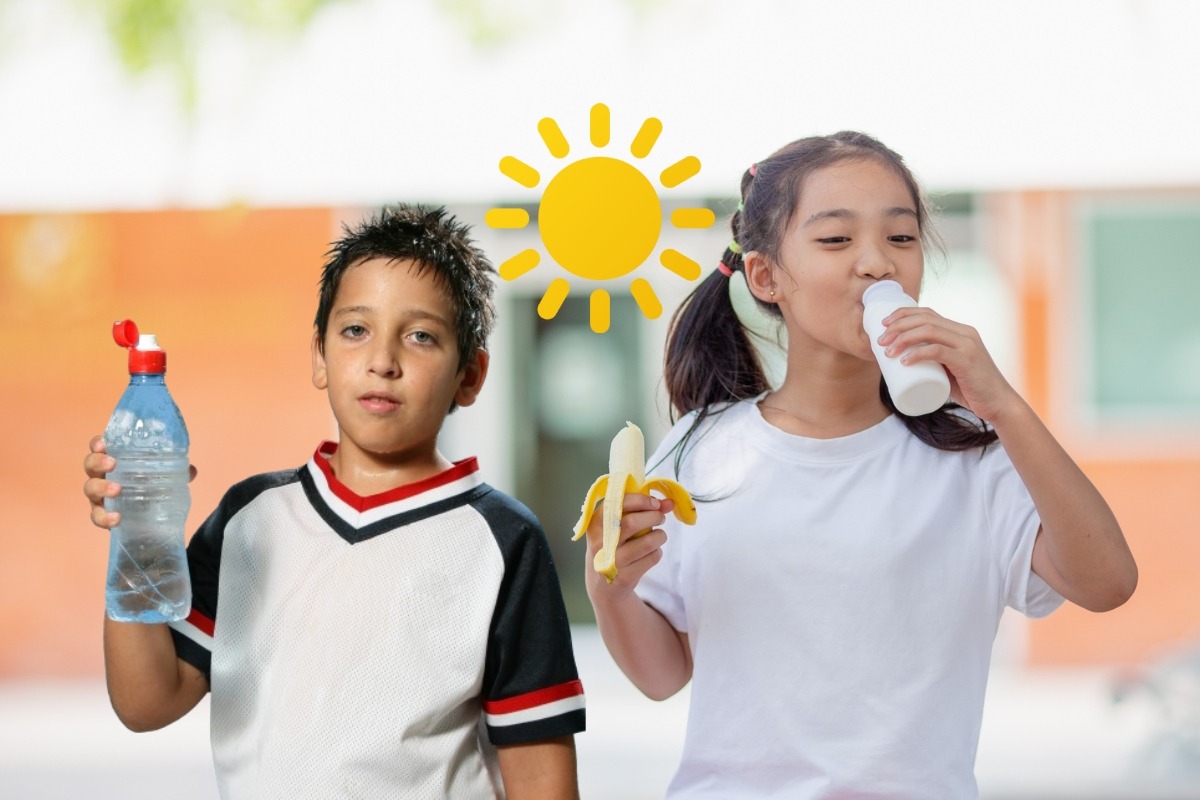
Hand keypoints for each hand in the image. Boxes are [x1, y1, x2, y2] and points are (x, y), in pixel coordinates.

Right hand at [84, 436, 196, 529]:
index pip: (99, 447)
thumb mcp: (164, 476)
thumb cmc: (150, 488)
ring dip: (101, 487)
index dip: (97, 443)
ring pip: (89, 489)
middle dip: (97, 462)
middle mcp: (102, 476)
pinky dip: (104, 517)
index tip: (103, 444)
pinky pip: (97, 516)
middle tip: (112, 464)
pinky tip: (116, 518)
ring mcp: (99, 496)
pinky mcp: (102, 515)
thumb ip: (176, 471)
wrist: (149, 522)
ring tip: (117, 489)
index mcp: (114, 461)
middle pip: (90, 465)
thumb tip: (191, 470)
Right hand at [582, 492, 672, 600]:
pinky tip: (650, 553)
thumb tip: (669, 502)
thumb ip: (640, 510)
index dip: (640, 500)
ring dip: (660, 536)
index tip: (655, 503)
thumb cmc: (613, 548)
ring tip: (658, 536)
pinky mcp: (625, 577)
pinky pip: (652, 558)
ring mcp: (612, 562)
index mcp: (595, 524)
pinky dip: (657, 552)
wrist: (603, 587)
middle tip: (660, 518)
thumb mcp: (617, 528)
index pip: (617, 504)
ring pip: (647, 542)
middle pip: (632, 522)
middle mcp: (600, 542)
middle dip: (654, 517)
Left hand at [876, 306, 1021, 422]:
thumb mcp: (951, 369)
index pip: (928, 313)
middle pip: (925, 319)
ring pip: (929, 331)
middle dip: (897, 325)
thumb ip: (935, 362)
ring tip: (887, 351)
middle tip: (880, 340)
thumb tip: (905, 362)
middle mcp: (964, 333)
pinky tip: (904, 361)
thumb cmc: (971, 389)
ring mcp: (967, 345)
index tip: (884, 324)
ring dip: (903, 338)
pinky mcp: (967, 360)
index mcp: (960, 331)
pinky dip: (918, 353)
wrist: (998, 404)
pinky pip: (938, 351)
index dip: (903, 314)